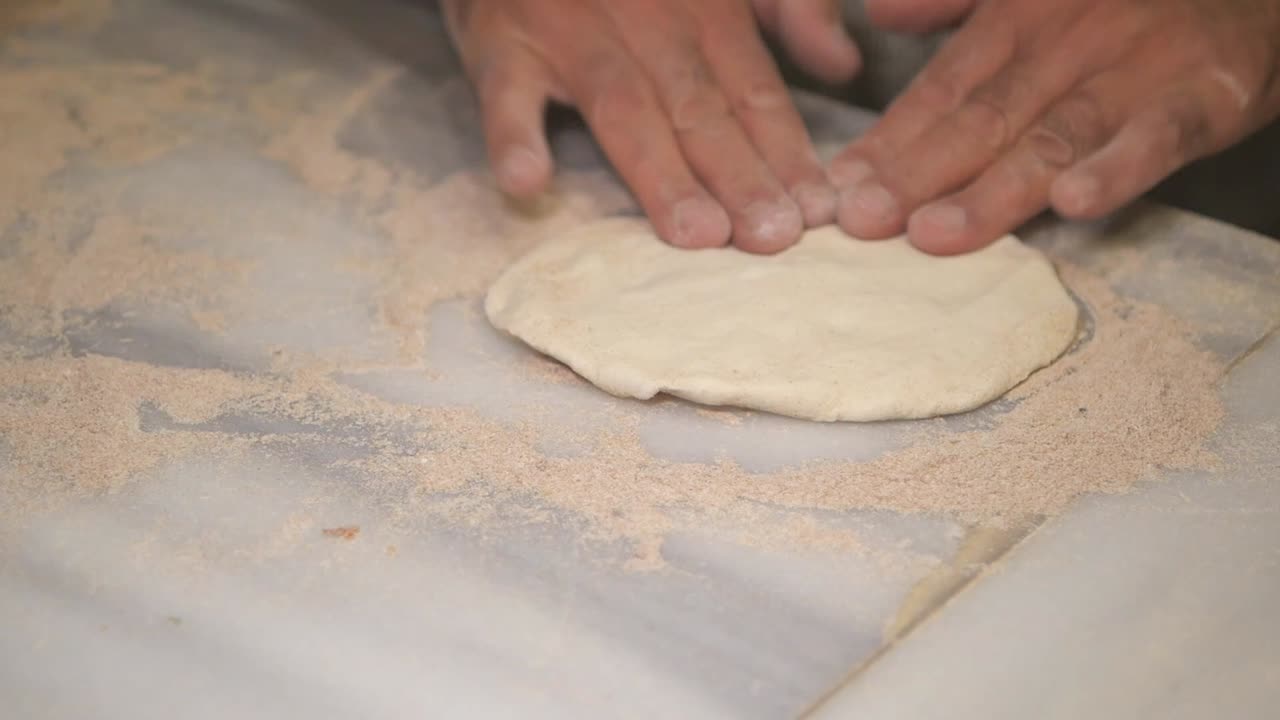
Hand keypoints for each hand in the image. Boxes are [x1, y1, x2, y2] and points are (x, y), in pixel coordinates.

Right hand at [442, 0, 859, 252]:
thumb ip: (787, 8)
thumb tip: (844, 64)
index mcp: (705, 8)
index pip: (753, 89)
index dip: (786, 151)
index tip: (817, 213)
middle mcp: (645, 19)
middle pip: (698, 106)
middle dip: (739, 174)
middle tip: (771, 238)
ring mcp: (570, 31)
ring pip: (623, 108)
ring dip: (659, 173)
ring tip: (694, 232)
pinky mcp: (501, 42)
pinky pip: (506, 92)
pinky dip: (514, 134)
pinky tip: (529, 182)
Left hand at [831, 0, 1279, 253]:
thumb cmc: (1126, 2)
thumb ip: (954, 2)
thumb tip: (877, 16)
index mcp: (1020, 17)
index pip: (941, 89)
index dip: (888, 140)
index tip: (839, 188)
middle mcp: (1067, 42)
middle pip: (981, 118)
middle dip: (916, 173)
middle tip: (863, 222)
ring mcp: (1132, 70)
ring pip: (1051, 136)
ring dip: (991, 189)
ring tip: (935, 233)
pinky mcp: (1200, 96)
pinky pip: (1155, 136)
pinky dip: (1117, 168)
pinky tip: (1075, 204)